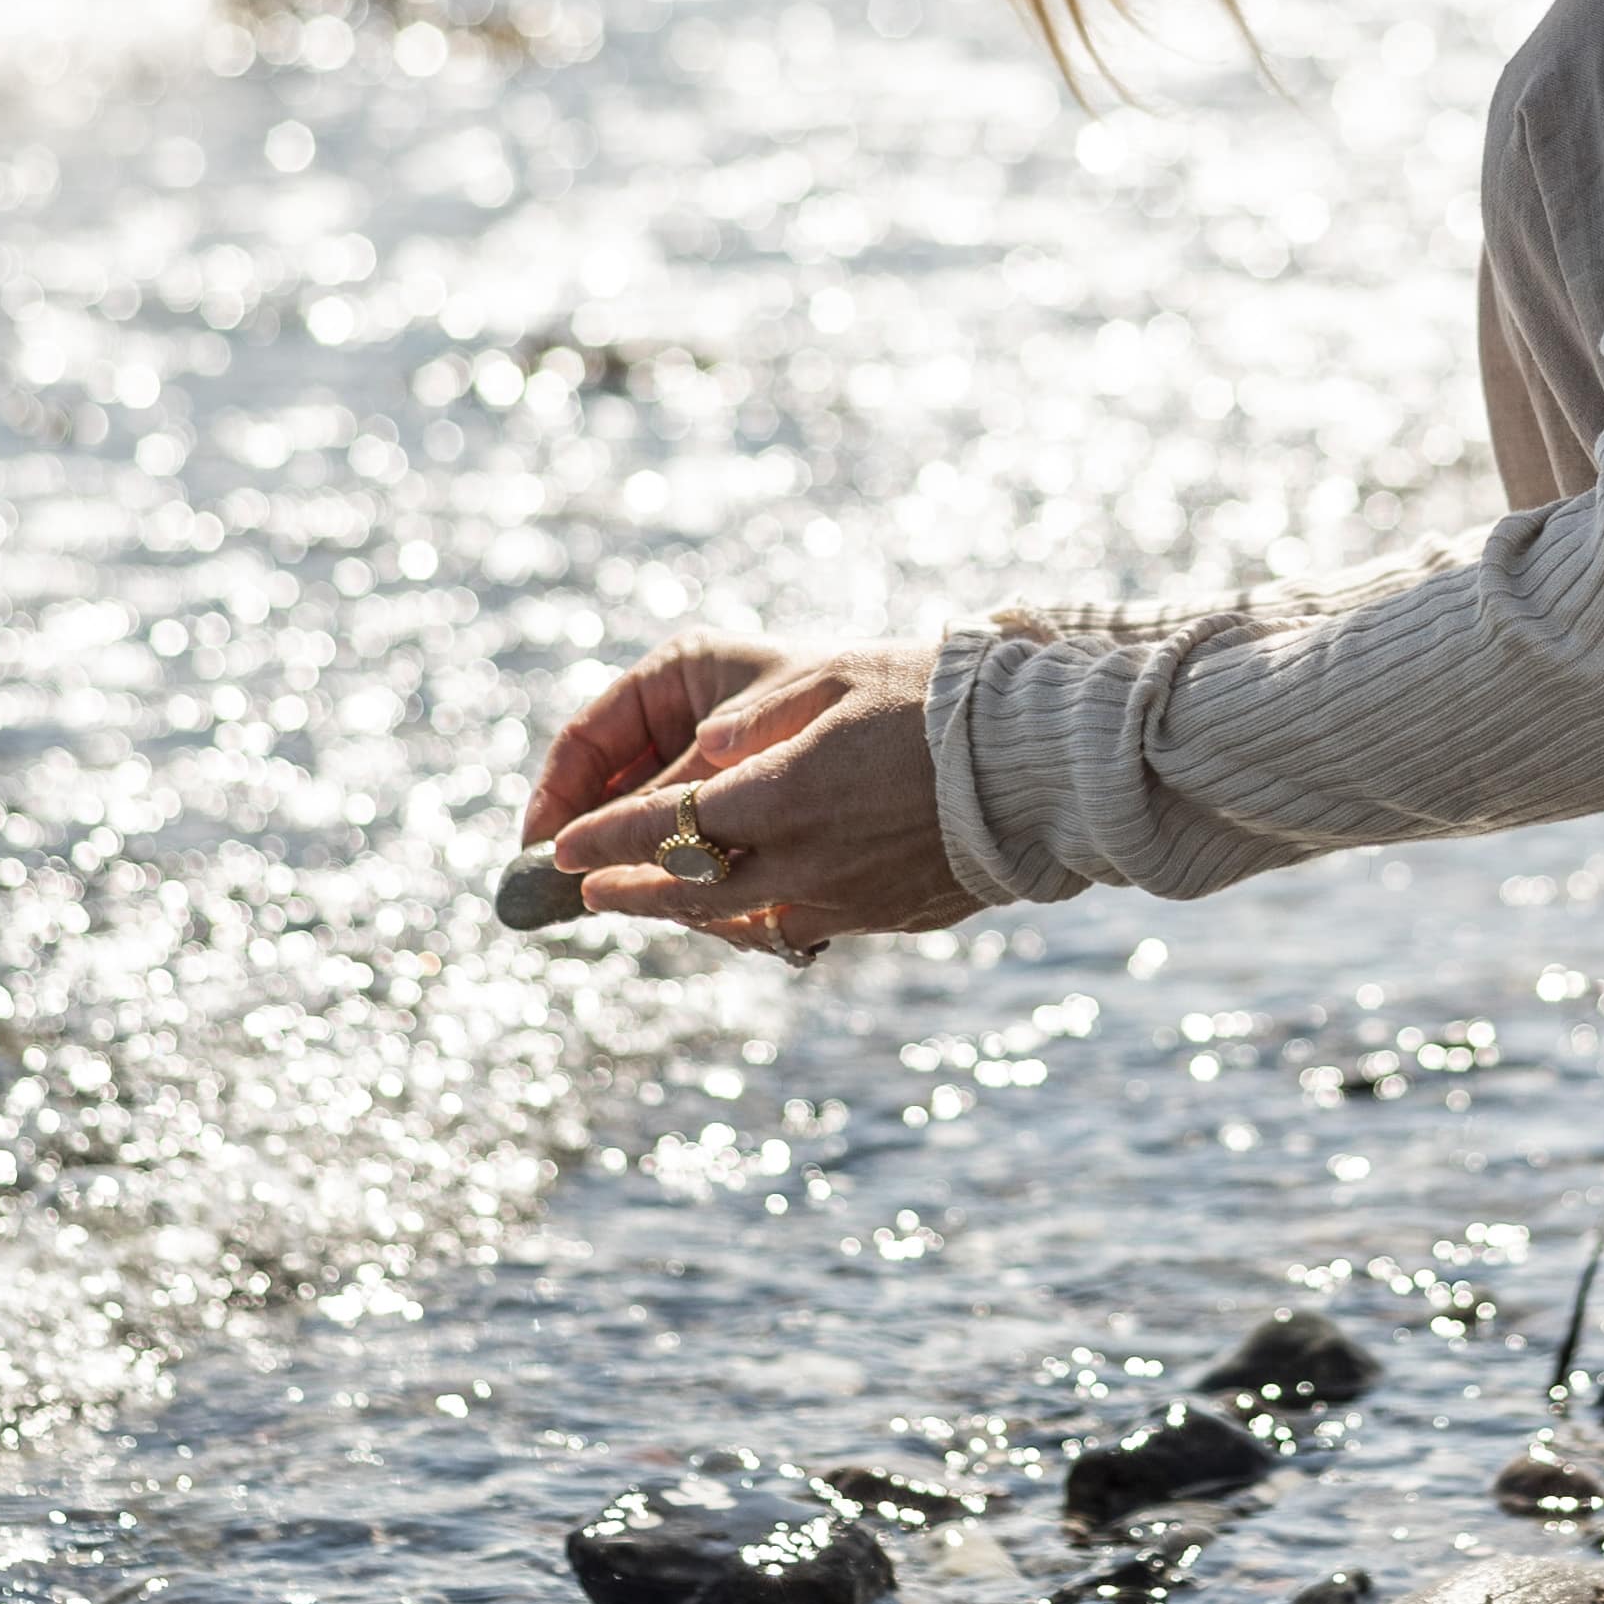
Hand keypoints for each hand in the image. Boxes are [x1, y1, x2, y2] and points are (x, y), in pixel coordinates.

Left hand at [526, 633, 968, 958]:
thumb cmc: (938, 702)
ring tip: (652, 900)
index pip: (668, 824)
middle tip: (587, 890)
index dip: (606, 837)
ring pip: (741, 918)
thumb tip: (699, 743)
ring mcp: (844, 898)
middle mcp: (803, 859)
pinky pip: (802, 925)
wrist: (1041, 766)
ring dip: (686, 912)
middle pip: (689, 889)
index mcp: (782, 793)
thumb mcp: (838, 678)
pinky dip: (760, 917)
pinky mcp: (884, 918)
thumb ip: (759, 714)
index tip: (561, 847)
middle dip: (630, 889)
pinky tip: (747, 904)